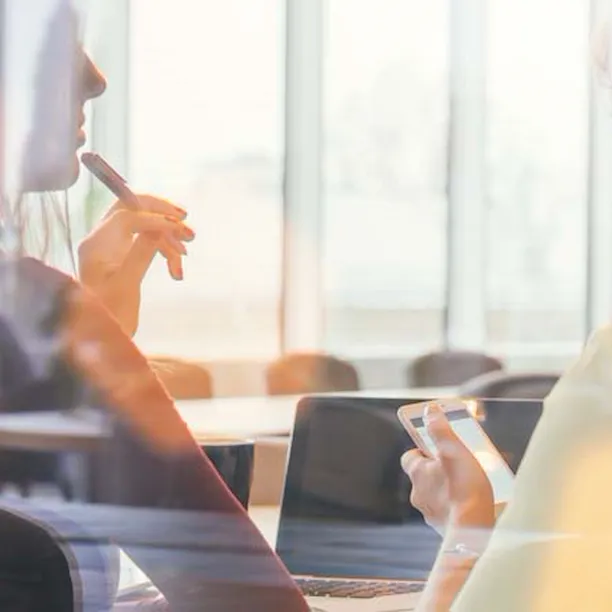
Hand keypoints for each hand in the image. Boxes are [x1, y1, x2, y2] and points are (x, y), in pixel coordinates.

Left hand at [78, 195, 194, 336]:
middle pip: (133, 209)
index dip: (156, 219)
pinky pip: (147, 243)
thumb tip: (159, 228)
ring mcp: (112, 247)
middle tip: (186, 225)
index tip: (181, 230)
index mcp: (96, 245)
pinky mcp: (122, 257)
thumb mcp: (126, 285)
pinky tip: (176, 272)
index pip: (127, 216)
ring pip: (145, 226)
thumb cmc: (110, 317)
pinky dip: (164, 251)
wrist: (100, 341)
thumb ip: (141, 252)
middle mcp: (101, 240)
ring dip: (168, 239)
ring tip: (185, 257)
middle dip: (162, 214)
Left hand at [401, 403, 494, 533]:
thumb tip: (430, 411)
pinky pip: (450, 512)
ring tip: (471, 485)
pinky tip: (475, 505)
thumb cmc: (462, 490)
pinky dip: (458, 507)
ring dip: (450, 488)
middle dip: (439, 469)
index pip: (409, 456)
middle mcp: (418, 493)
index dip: (421, 449)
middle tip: (459, 464)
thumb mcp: (453, 451)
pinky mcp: (445, 528)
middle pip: (425, 475)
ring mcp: (430, 513)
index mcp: (417, 472)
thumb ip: (441, 430)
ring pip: (437, 494)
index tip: (435, 445)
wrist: (472, 534)